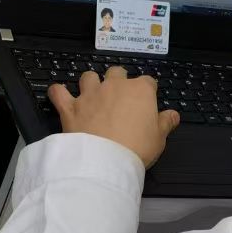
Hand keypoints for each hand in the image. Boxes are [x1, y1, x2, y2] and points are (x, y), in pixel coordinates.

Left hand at [49, 67, 180, 167]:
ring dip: (91, 82)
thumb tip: (173, 115)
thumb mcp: (159, 138)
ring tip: (92, 94)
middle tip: (120, 96)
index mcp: (140, 90)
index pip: (148, 82)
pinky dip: (58, 92)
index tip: (147, 100)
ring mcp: (90, 94)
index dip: (148, 90)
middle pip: (117, 72)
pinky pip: (59, 92)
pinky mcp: (70, 107)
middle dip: (119, 80)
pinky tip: (59, 94)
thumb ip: (166, 122)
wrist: (106, 160)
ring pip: (89, 76)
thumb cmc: (136, 148)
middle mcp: (114, 86)